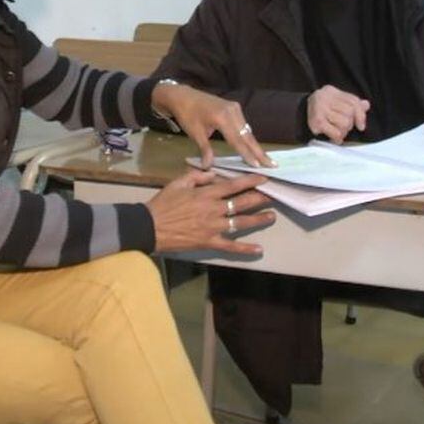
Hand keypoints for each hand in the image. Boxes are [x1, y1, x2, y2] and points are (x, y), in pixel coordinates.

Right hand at [146, 170, 275, 255]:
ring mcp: (213, 227)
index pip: (233, 185)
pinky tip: (259, 249)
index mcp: (206, 194)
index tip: (263, 178)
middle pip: (241, 203)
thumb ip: (198, 176)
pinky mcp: (210, 242)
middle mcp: (213, 209)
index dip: (250, 181)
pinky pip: (230, 247)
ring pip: (241, 223)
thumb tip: (213, 173)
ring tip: (271, 216)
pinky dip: (245, 249)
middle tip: (273, 196)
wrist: (150, 227)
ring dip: (258, 219)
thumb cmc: (163, 204)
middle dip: (259, 198)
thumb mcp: (178, 183)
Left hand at [151, 82, 274, 168]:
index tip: (258, 166)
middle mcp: (232, 111)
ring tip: (266, 159)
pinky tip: (254, 147)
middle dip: (259, 151)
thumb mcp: (194, 133)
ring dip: (255, 145)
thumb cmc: (186, 114)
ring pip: (247, 130)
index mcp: (222, 117)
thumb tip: (209, 166)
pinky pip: (243, 125)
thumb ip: (205, 149)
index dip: (247, 154)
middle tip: (272, 165)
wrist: (182, 95)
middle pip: (247, 135)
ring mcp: (234, 108)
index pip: (237, 140)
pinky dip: (248, 137)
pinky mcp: (233, 107)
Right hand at [306, 85, 369, 143]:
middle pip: (350, 113)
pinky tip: (334, 138)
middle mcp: (325, 97)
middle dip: (349, 124)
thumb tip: (366, 105)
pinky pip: (336, 132)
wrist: (298, 115)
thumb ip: (351, 104)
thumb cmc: (321, 110)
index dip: (360, 115)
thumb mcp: (335, 103)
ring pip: (345, 124)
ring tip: (336, 131)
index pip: (353, 101)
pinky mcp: (316, 121)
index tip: (361, 126)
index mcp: (331, 91)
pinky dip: (337, 137)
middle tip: (341, 127)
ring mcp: (320, 109)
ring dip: (343, 132)